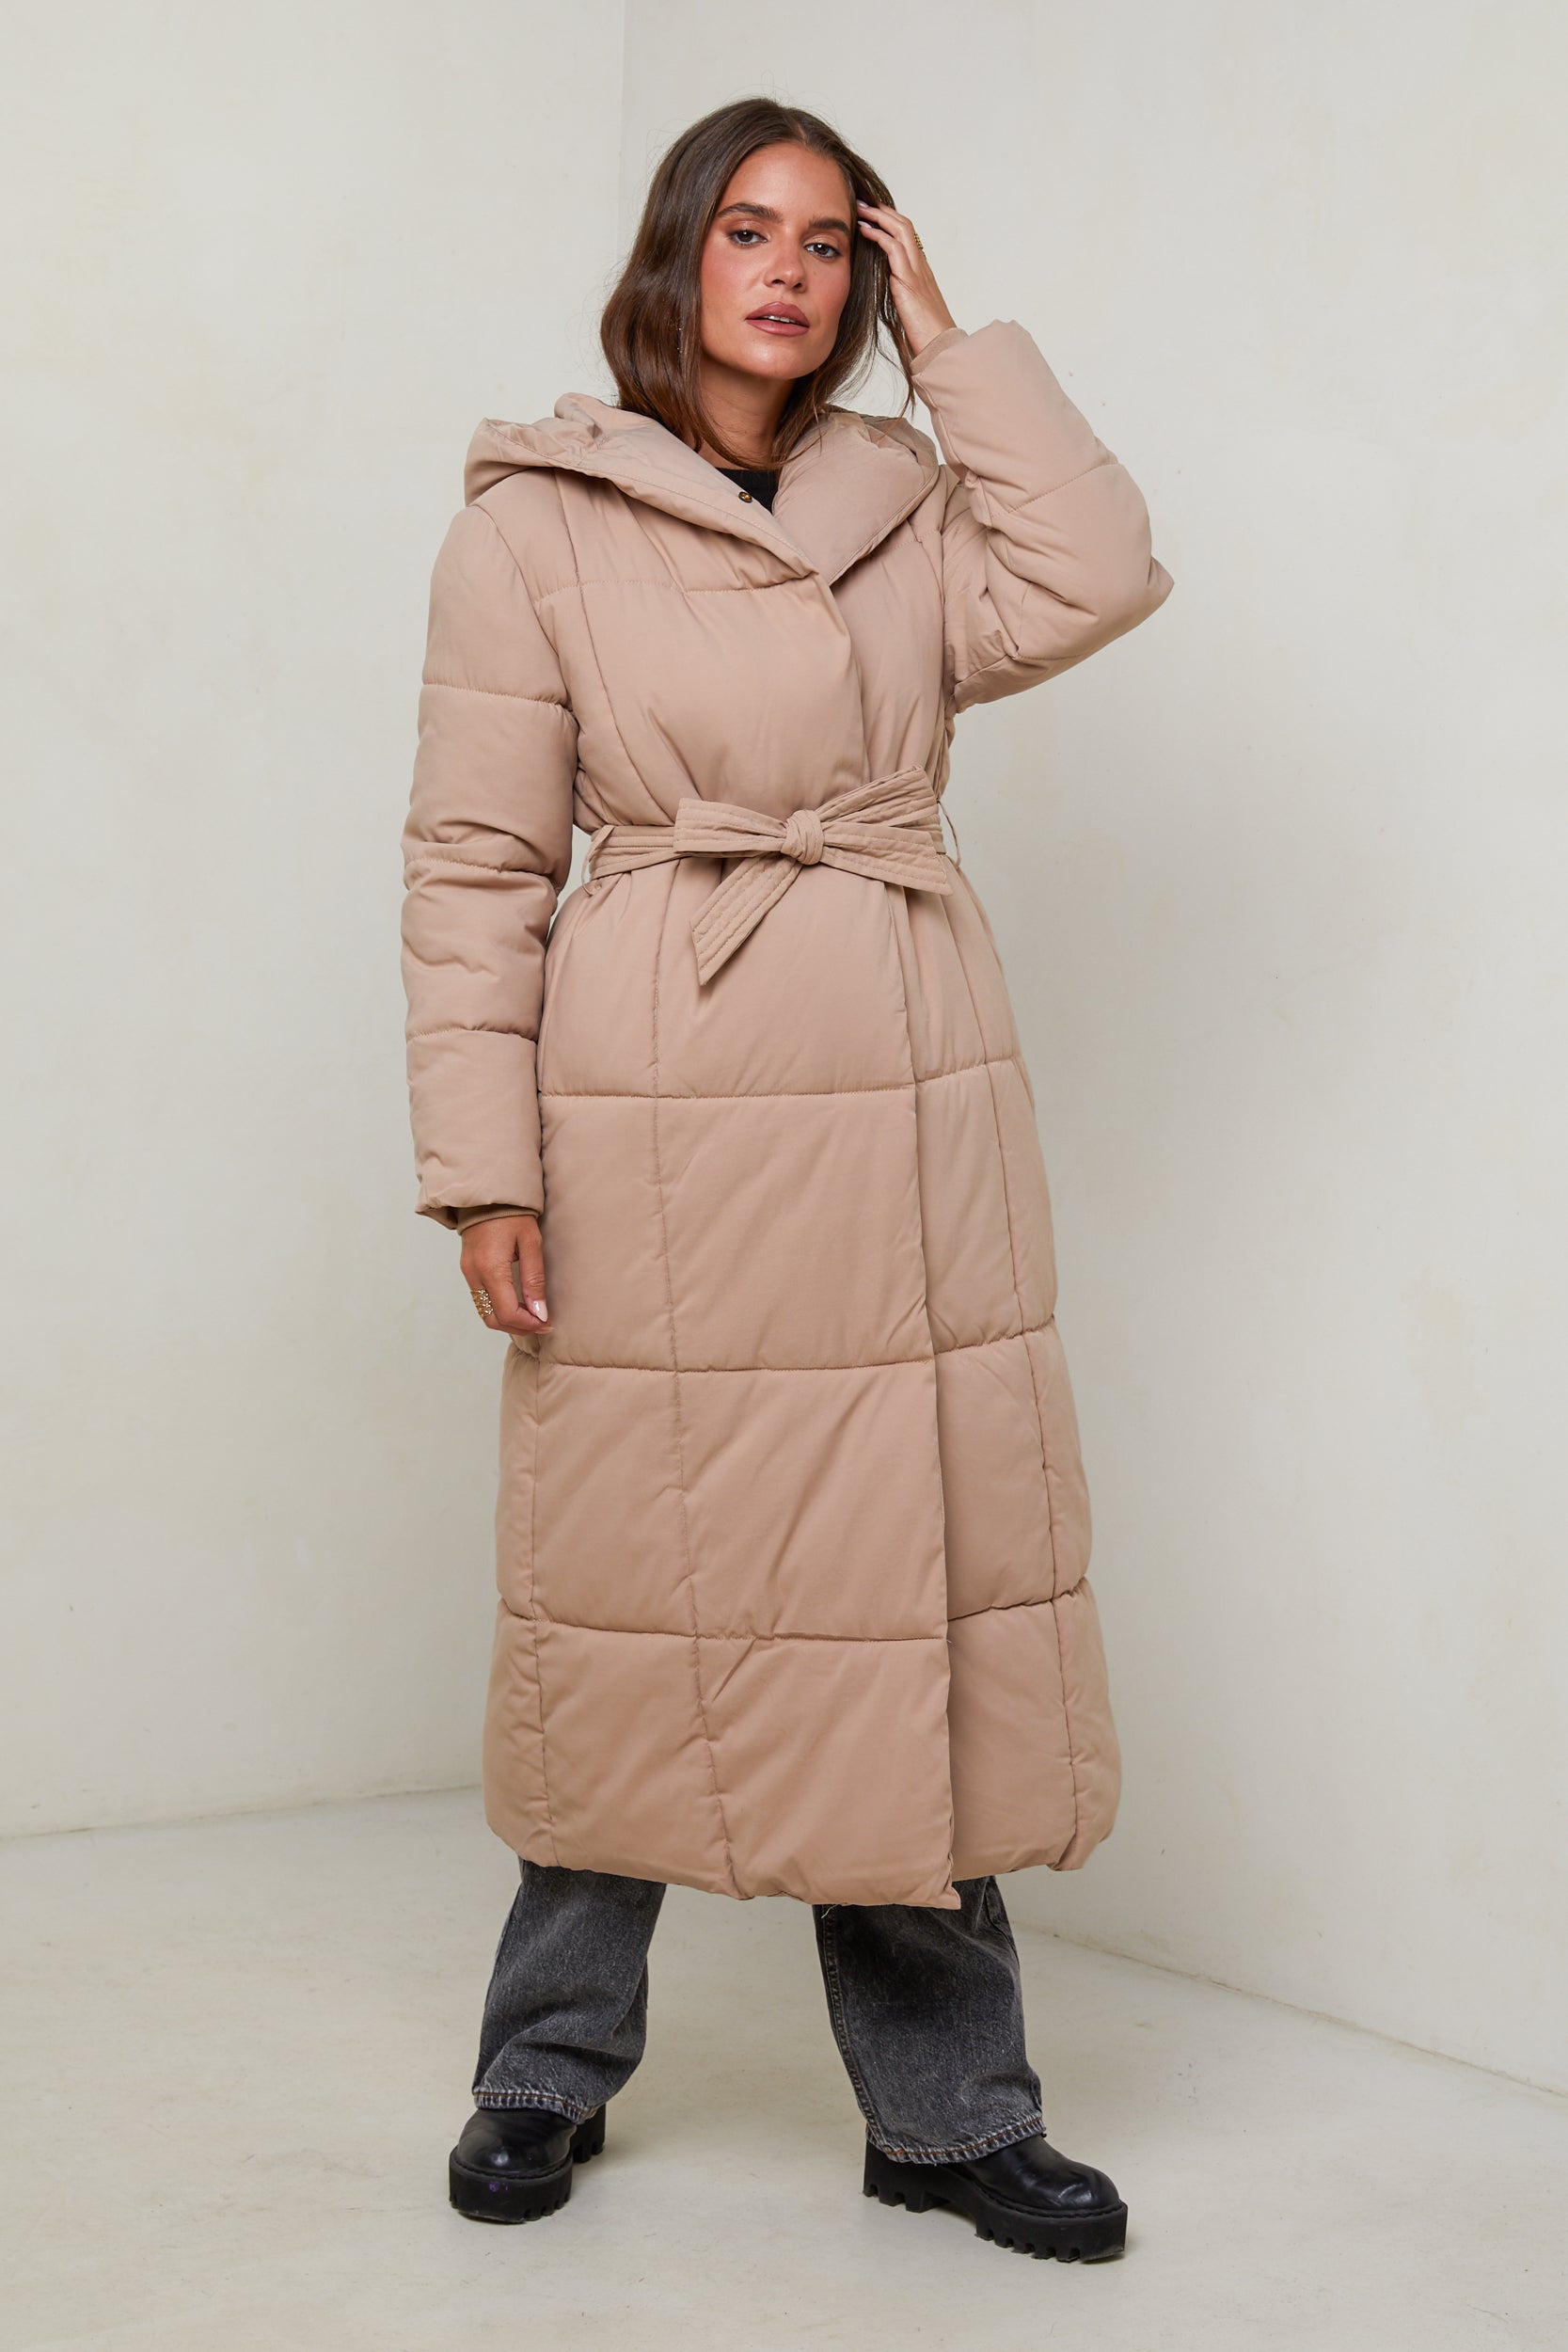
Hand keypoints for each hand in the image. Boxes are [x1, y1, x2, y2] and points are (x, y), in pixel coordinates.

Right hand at [461, 1213, 549, 1336]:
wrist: (487, 1195)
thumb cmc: (513, 1215)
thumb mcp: (531, 1244)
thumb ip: (534, 1280)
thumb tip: (539, 1312)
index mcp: (491, 1268)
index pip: (507, 1313)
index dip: (528, 1324)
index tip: (547, 1322)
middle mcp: (475, 1275)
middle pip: (493, 1319)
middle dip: (518, 1327)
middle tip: (542, 1323)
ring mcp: (468, 1273)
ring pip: (485, 1313)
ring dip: (508, 1320)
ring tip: (532, 1317)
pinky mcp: (468, 1270)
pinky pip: (481, 1300)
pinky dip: (499, 1309)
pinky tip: (517, 1305)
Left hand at [855, 199, 956, 357]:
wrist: (940, 347)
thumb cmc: (927, 335)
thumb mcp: (911, 310)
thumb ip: (901, 296)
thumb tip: (888, 294)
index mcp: (922, 271)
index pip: (908, 236)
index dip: (891, 221)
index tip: (874, 214)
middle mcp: (921, 265)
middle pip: (905, 225)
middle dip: (883, 210)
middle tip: (863, 203)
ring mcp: (917, 271)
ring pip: (901, 230)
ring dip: (879, 216)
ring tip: (861, 209)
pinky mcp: (908, 280)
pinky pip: (893, 248)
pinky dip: (878, 235)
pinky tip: (864, 230)